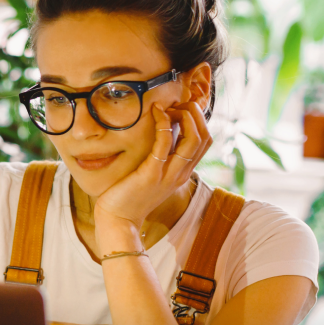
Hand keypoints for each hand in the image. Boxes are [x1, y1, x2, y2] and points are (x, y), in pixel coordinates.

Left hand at [92, 101, 211, 234]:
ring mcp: (168, 175)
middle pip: (205, 137)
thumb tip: (163, 132)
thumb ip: (161, 158)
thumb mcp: (152, 175)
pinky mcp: (151, 174)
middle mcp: (181, 174)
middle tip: (178, 104)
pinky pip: (165, 143)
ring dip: (185, 116)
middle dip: (196, 114)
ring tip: (169, 106)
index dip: (198, 120)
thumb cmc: (130, 195)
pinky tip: (156, 112)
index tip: (181, 109)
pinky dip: (164, 124)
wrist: (118, 219)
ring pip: (193, 140)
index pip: (205, 142)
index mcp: (183, 173)